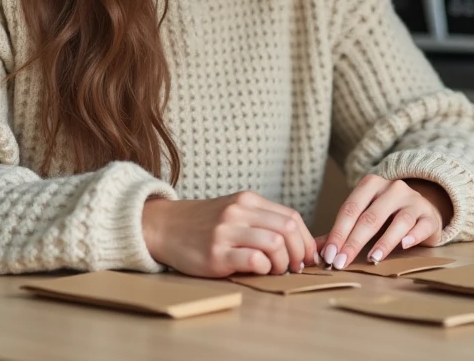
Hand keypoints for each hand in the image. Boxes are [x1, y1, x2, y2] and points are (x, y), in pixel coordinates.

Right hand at [142, 191, 316, 277]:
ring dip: (283, 263)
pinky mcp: (216, 254)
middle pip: (288, 229)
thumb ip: (263, 222)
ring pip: (275, 244)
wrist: (165, 227)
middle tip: (295, 267)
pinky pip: (254, 260)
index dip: (306, 240)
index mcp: (247, 201)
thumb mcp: (235, 213)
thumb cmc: (205, 225)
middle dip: (300, 253)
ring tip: (275, 270)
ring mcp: (226, 232)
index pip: (291, 217)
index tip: (308, 256)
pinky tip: (258, 271)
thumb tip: (303, 242)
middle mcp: (238, 212)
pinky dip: (264, 268)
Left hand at [319, 175, 452, 269]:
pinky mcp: (430, 216)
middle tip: (341, 263)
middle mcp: (393, 189)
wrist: (422, 208)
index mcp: (371, 185)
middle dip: (354, 242)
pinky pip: (422, 225)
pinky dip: (413, 236)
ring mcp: (414, 201)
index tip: (328, 255)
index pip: (350, 209)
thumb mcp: (363, 216)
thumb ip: (340, 231)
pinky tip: (404, 246)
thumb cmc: (386, 215)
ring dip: (384, 241)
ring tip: (373, 258)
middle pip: (370, 216)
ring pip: (399, 220)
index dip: (338, 233)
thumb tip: (313, 250)